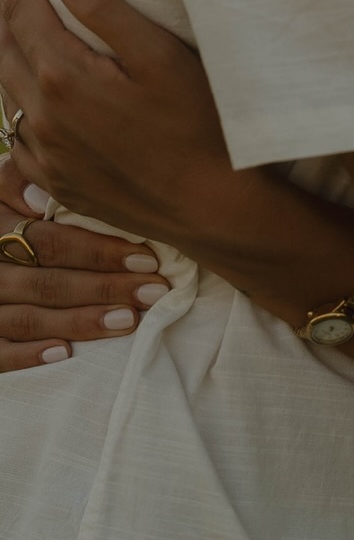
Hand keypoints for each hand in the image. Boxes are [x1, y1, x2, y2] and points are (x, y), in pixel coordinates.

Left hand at [0, 0, 261, 250]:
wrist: (210, 207)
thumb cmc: (200, 125)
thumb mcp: (162, 57)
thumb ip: (107, 10)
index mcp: (64, 76)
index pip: (21, 7)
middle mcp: (40, 115)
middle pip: (1, 44)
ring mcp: (43, 153)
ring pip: (4, 89)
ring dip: (3, 47)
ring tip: (10, 20)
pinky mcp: (54, 180)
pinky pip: (14, 134)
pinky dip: (13, 99)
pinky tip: (26, 90)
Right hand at [0, 152, 171, 369]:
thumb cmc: (6, 215)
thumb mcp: (5, 191)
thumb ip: (20, 184)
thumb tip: (42, 198)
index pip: (49, 242)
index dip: (98, 251)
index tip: (146, 258)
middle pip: (47, 282)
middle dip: (104, 287)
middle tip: (152, 291)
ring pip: (27, 317)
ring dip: (81, 320)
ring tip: (128, 319)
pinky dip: (28, 355)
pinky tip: (65, 353)